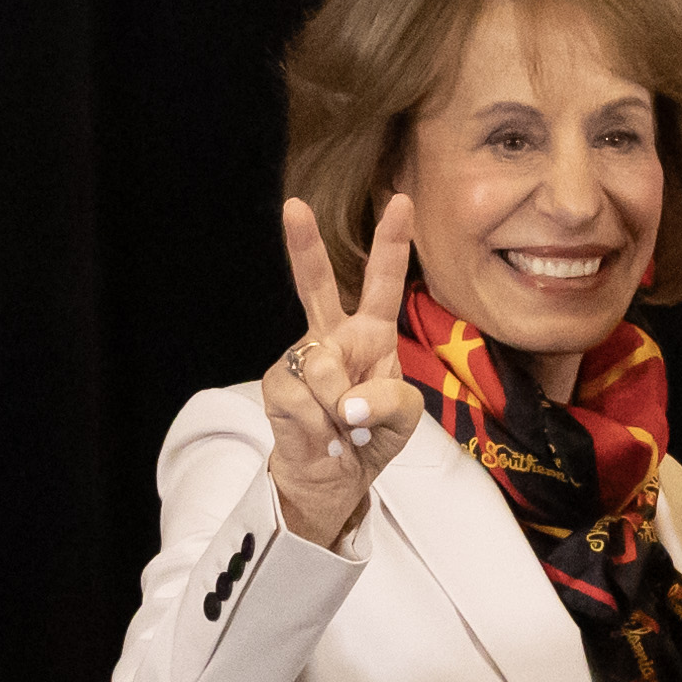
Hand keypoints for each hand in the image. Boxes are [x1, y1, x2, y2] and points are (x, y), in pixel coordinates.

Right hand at [262, 195, 423, 551]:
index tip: (399, 202)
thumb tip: (345, 398)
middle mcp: (333, 336)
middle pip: (317, 284)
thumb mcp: (403, 419)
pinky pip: (307, 400)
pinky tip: (323, 436)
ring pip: (326, 368)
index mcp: (371, 334)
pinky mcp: (279, 385)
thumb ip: (388, 399)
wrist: (332, 479)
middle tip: (294, 208)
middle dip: (305, 246)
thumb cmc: (369, 437)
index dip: (391, 243)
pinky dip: (323, 426)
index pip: (382, 283)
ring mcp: (302, 357)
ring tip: (343, 429)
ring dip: (343, 409)